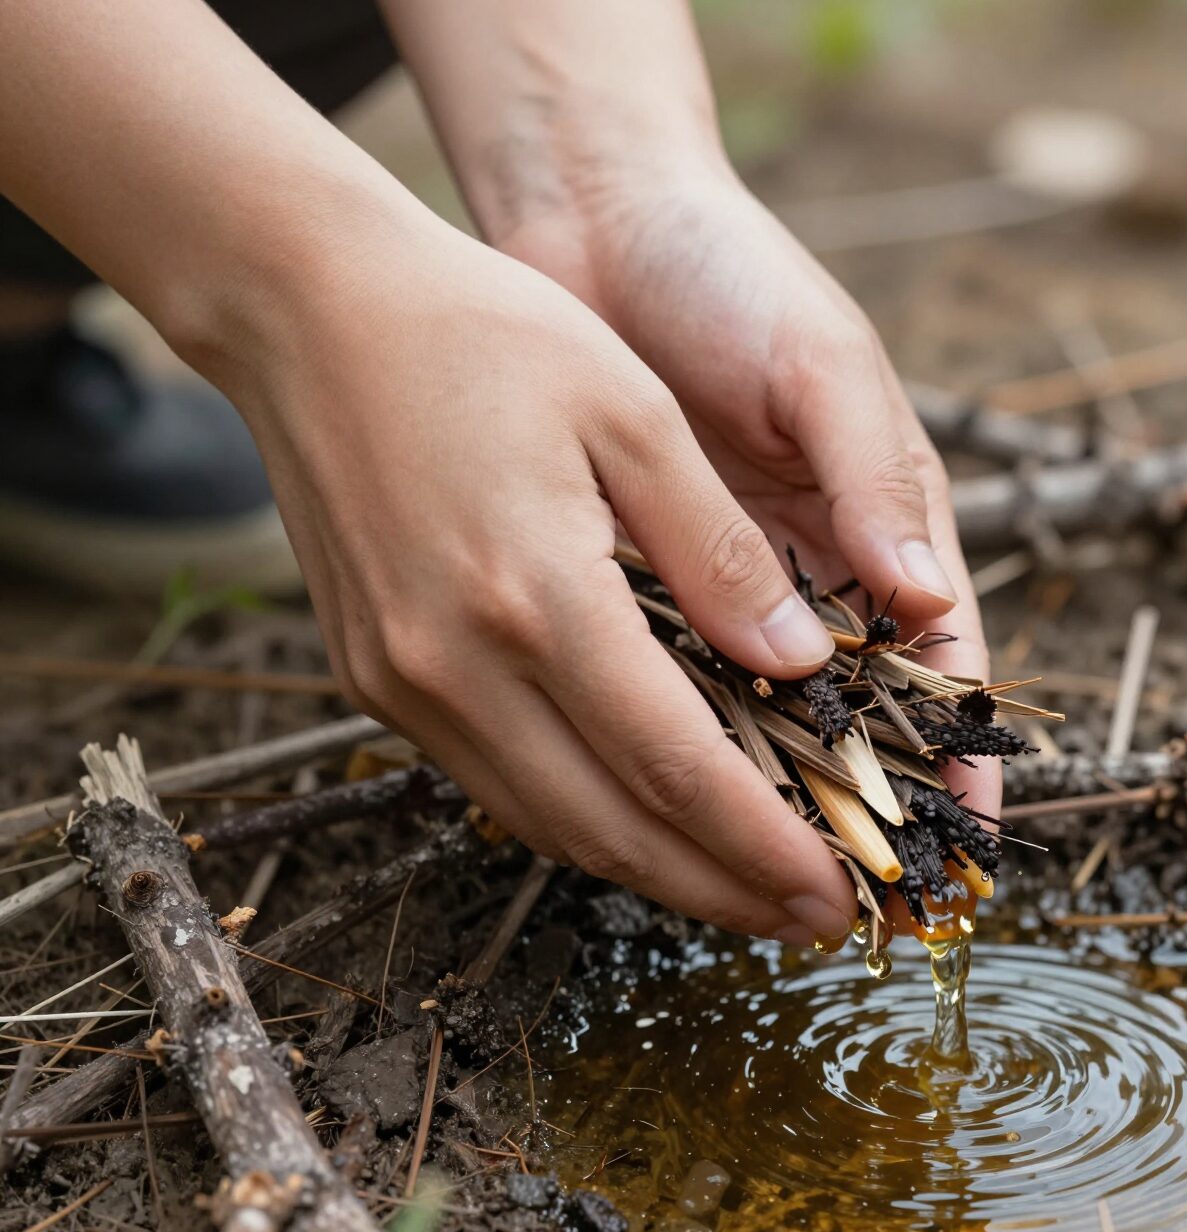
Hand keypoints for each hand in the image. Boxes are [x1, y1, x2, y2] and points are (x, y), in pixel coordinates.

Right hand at [212, 211, 859, 942]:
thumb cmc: (480, 335)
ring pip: (549, 825)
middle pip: (615, 829)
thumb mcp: (632, 415)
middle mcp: (458, 665)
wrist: (307, 310)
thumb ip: (719, 552)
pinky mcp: (376, 678)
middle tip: (808, 920)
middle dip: (724, 890)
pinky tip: (642, 819)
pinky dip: (583, 819)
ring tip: (741, 891)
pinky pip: (498, 783)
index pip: (678, 767)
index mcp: (537, 597)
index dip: (765, 844)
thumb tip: (798, 663)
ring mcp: (405, 683)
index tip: (834, 889)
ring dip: (655, 873)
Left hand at [501, 166, 999, 822]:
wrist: (600, 225)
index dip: (959, 754)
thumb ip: (872, 475)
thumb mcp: (824, 364)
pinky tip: (668, 799)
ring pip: (760, 719)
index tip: (966, 839)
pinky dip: (676, 739)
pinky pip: (666, 681)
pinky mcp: (642, 581)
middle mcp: (812, 572)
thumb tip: (924, 602)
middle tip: (862, 899)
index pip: (941, 666)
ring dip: (771, 795)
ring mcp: (725, 584)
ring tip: (769, 882)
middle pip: (856, 717)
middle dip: (866, 807)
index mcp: (884, 526)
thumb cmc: (733, 275)